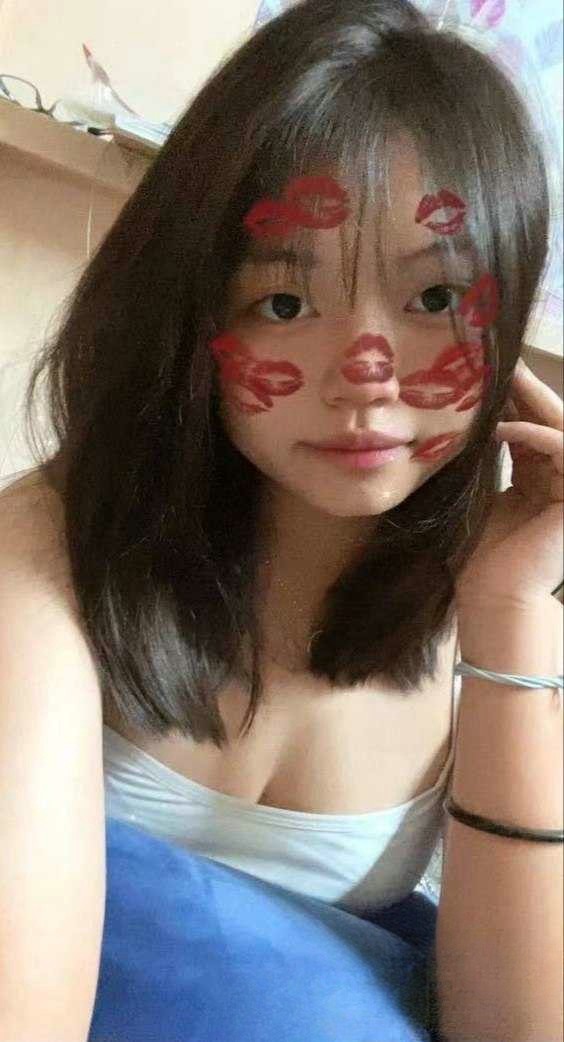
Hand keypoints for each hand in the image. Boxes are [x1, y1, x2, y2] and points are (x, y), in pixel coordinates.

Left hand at [455, 357, 562, 609]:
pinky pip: (562, 449)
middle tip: (498, 359)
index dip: (511, 399)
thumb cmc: (475, 556)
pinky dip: (532, 434)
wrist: (490, 598)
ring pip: (561, 427)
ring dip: (531, 401)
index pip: (531, 426)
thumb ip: (481, 458)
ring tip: (500, 379)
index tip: (483, 373)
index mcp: (540, 478)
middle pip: (550, 420)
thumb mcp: (477, 493)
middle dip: (525, 389)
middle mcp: (562, 479)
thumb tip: (461, 416)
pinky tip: (499, 427)